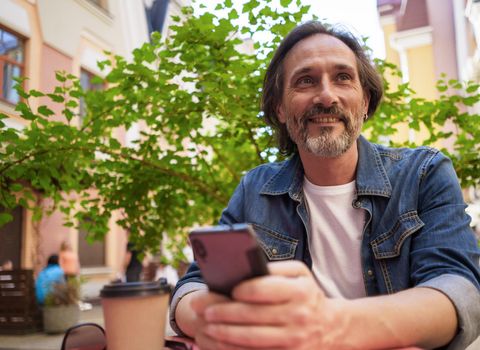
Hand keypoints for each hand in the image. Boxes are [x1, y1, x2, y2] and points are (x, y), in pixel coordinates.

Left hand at [193, 260, 352, 349]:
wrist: (331, 327)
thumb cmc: (307, 294)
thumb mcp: (300, 273)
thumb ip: (275, 268)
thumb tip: (247, 267)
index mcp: (299, 291)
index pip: (262, 289)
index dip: (241, 290)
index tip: (228, 290)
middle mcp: (298, 316)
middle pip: (252, 316)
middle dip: (224, 313)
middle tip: (205, 311)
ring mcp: (293, 341)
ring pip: (252, 339)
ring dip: (225, 334)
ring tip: (209, 327)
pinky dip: (237, 349)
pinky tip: (223, 343)